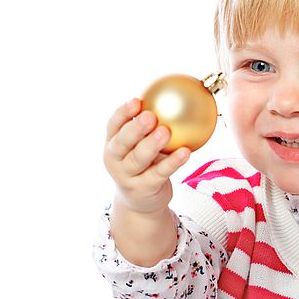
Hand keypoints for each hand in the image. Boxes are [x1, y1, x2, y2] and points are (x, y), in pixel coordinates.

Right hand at [103, 98, 190, 213]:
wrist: (140, 202)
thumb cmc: (143, 165)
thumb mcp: (139, 146)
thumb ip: (149, 127)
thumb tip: (174, 96)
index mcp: (112, 144)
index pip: (113, 125)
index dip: (123, 113)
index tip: (137, 100)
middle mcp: (115, 160)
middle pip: (122, 142)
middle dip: (135, 128)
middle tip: (150, 116)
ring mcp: (127, 176)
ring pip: (139, 159)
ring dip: (152, 144)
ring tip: (166, 132)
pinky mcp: (143, 189)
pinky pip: (159, 173)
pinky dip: (173, 162)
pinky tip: (186, 152)